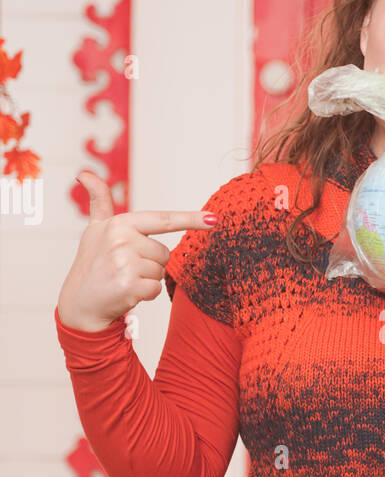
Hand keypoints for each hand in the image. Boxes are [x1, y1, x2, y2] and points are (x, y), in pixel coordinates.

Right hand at [56, 170, 216, 331]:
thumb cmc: (91, 264)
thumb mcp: (94, 229)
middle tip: (125, 268)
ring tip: (123, 279)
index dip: (190, 219)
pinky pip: (156, 288)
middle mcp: (122, 240)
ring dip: (147, 279)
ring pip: (161, 271)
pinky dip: (145, 294)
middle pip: (164, 253)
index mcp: (119, 224)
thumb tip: (85, 174)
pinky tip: (126, 292)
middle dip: (150, 263)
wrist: (78, 302)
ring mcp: (125, 263)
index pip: (163, 220)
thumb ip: (98, 201)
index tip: (214, 219)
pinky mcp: (129, 285)